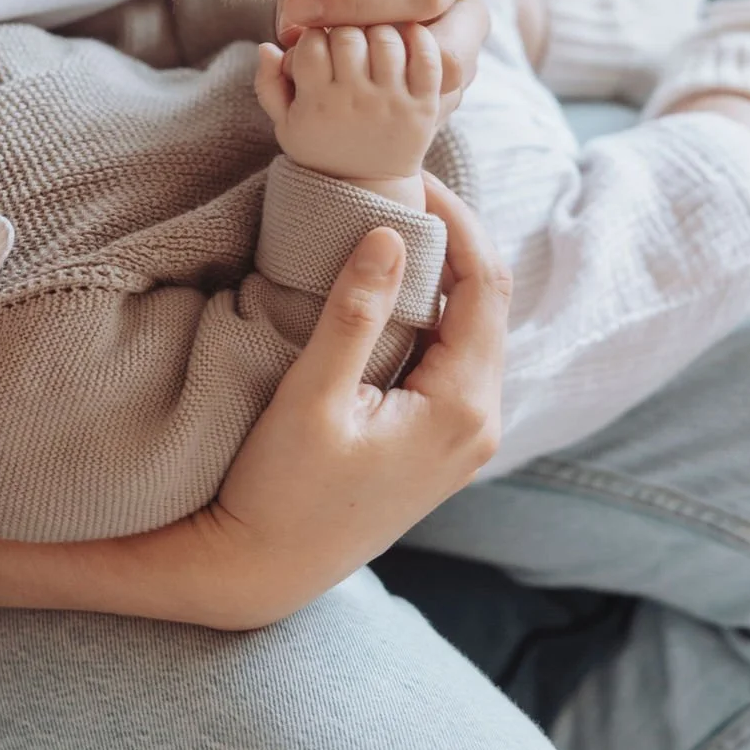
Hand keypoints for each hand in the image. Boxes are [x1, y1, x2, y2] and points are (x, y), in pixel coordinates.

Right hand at [198, 174, 510, 627]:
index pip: (484, 285)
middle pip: (486, 302)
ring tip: (394, 223)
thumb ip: (355, 314)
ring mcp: (466, 437)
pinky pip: (453, 356)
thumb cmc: (278, 491)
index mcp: (462, 407)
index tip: (411, 177)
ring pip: (471, 328)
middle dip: (452, 239)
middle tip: (400, 188)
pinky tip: (393, 286)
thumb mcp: (313, 398)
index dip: (456, 221)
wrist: (262, 572)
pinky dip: (431, 312)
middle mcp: (481, 423)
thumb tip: (390, 234)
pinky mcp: (442, 442)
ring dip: (442, 274)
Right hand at [256, 24, 441, 186]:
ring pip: (386, 38)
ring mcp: (392, 104)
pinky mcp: (423, 107)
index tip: (319, 44)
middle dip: (343, 29)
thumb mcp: (286, 125)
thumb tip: (267, 46)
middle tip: (346, 40)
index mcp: (317, 104)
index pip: (312, 43)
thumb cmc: (322, 149)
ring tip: (372, 40)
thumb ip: (269, 84)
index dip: (314, 35)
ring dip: (378, 30)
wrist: (368, 189)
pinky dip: (419, 38)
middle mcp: (355, 102)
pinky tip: (407, 35)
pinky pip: (428, 58)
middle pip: (348, 35)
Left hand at [277, 0, 488, 120]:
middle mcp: (469, 10)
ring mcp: (462, 56)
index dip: (358, 4)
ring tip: (324, 64)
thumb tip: (294, 28)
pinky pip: (419, 113)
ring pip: (436, 92)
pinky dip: (376, 105)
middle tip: (321, 44)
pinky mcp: (441, 88)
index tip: (299, 7)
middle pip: (446, 54)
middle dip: (377, 58)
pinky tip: (335, 84)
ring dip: (377, 88)